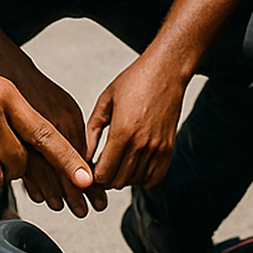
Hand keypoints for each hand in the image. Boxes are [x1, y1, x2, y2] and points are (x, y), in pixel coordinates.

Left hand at [86, 52, 188, 190]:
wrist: (166, 71)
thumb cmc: (134, 81)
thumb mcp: (105, 101)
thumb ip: (92, 131)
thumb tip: (83, 155)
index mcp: (122, 132)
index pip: (104, 174)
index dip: (93, 175)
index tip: (90, 167)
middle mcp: (141, 144)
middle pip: (118, 182)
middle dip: (106, 179)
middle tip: (101, 167)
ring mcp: (157, 148)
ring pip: (135, 181)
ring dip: (123, 178)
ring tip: (117, 164)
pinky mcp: (168, 148)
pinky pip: (155, 178)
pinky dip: (143, 179)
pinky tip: (135, 168)